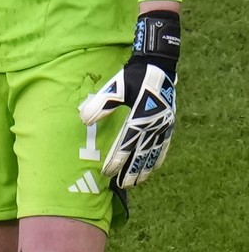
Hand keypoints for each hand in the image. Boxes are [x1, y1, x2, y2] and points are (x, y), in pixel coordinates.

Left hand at [78, 12, 180, 187]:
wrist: (158, 66)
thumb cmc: (133, 76)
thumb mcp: (114, 87)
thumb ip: (101, 104)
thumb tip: (83, 120)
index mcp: (141, 117)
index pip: (126, 144)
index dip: (117, 160)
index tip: (107, 173)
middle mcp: (155, 125)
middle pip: (142, 153)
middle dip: (131, 170)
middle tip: (121, 184)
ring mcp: (164, 126)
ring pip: (154, 153)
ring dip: (144, 168)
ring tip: (136, 181)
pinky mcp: (169, 124)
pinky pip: (164, 146)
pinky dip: (157, 158)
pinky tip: (152, 166)